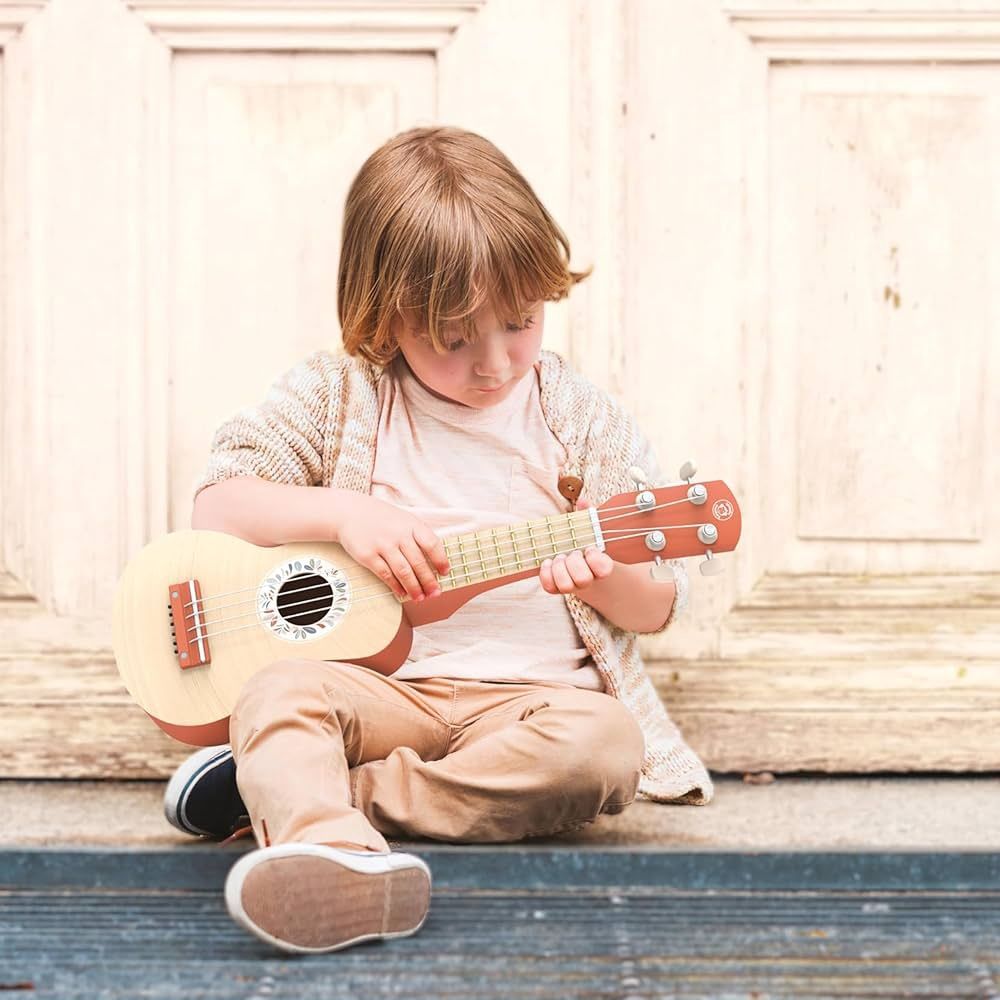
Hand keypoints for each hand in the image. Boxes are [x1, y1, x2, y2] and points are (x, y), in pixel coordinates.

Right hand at [335, 493, 449, 601]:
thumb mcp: (404, 519)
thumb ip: (418, 536)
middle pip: (418, 562)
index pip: (432, 544)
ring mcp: (383, 545)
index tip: (445, 573)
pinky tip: (401, 593)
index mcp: (411, 524)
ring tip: (420, 598)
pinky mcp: (368, 556)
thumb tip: (434, 561)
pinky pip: (385, 575)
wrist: (350, 513)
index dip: (440, 560)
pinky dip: (395, 586)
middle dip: (429, 581)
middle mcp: (398, 535)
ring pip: (403, 571)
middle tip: (434, 593)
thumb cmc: (381, 518)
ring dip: (413, 587)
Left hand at [538, 499, 614, 595]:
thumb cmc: (585, 544)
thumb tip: (583, 501)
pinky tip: (546, 562)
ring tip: (559, 557)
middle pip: (583, 579)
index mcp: (601, 566)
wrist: (581, 566)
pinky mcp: (557, 588)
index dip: (595, 559)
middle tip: (572, 552)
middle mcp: (588, 579)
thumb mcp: (590, 530)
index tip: (590, 548)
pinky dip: (546, 574)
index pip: (603, 569)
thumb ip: (588, 517)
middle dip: (574, 563)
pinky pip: (550, 587)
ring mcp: (573, 585)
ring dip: (559, 569)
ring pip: (566, 586)